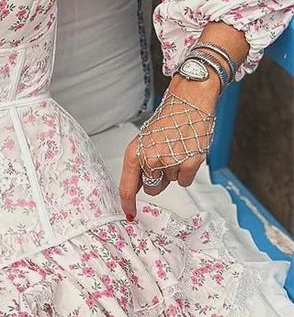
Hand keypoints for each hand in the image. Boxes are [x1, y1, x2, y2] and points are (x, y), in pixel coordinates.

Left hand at [119, 76, 217, 217]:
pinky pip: (185, 181)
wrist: (189, 102)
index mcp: (134, 153)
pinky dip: (187, 171)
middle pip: (152, 189)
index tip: (129, 214)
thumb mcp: (145, 141)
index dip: (128, 204)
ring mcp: (169, 162)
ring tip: (176, 149)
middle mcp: (149, 159)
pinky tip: (187, 153)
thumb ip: (140, 164)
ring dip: (174, 171)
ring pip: (170, 183)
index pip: (127, 187)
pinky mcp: (188, 163)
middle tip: (164, 159)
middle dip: (158, 180)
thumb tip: (137, 188)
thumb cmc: (168, 120)